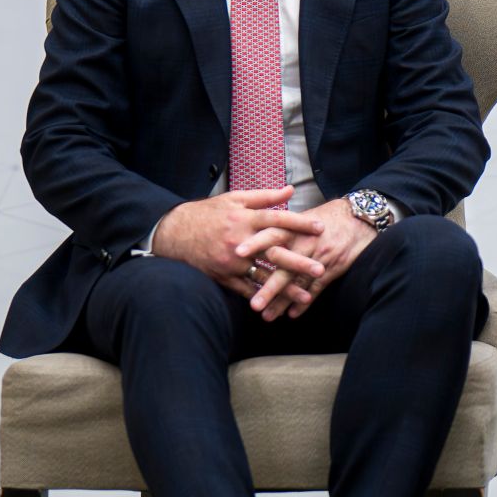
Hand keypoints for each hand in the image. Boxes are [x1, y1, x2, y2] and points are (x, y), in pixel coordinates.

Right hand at [152, 187, 324, 308]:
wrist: (174, 233)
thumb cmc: (208, 213)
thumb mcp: (234, 199)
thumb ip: (264, 197)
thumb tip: (291, 190)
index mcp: (244, 218)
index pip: (277, 219)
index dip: (300, 224)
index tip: (322, 229)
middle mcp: (239, 240)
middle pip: (273, 252)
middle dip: (298, 262)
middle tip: (320, 269)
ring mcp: (230, 261)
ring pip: (262, 276)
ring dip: (285, 288)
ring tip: (306, 296)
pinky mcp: (222, 276)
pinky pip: (245, 289)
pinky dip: (262, 298)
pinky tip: (279, 306)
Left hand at [242, 197, 378, 319]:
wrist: (360, 218)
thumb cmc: (328, 216)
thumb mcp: (303, 215)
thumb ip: (282, 225)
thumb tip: (257, 230)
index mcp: (295, 228)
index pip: (271, 234)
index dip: (255, 243)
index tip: (237, 253)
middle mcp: (305, 243)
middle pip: (284, 267)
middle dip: (269, 286)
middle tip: (253, 304)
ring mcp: (319, 258)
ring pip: (298, 282)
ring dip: (283, 301)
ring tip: (268, 316)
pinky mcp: (332, 268)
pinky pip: (316, 288)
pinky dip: (305, 301)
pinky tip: (292, 314)